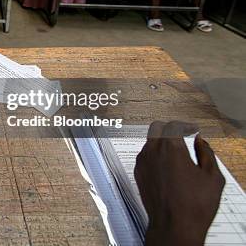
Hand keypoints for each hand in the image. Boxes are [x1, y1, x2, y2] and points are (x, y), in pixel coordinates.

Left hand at [135, 121, 224, 244]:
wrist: (174, 226)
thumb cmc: (193, 205)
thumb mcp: (212, 177)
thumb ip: (206, 153)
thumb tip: (200, 141)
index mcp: (171, 148)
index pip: (174, 125)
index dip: (185, 125)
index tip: (192, 129)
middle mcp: (152, 152)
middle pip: (157, 127)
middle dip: (170, 128)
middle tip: (182, 135)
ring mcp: (142, 162)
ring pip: (149, 141)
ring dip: (161, 141)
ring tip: (176, 153)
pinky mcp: (138, 173)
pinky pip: (144, 156)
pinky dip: (154, 155)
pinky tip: (166, 166)